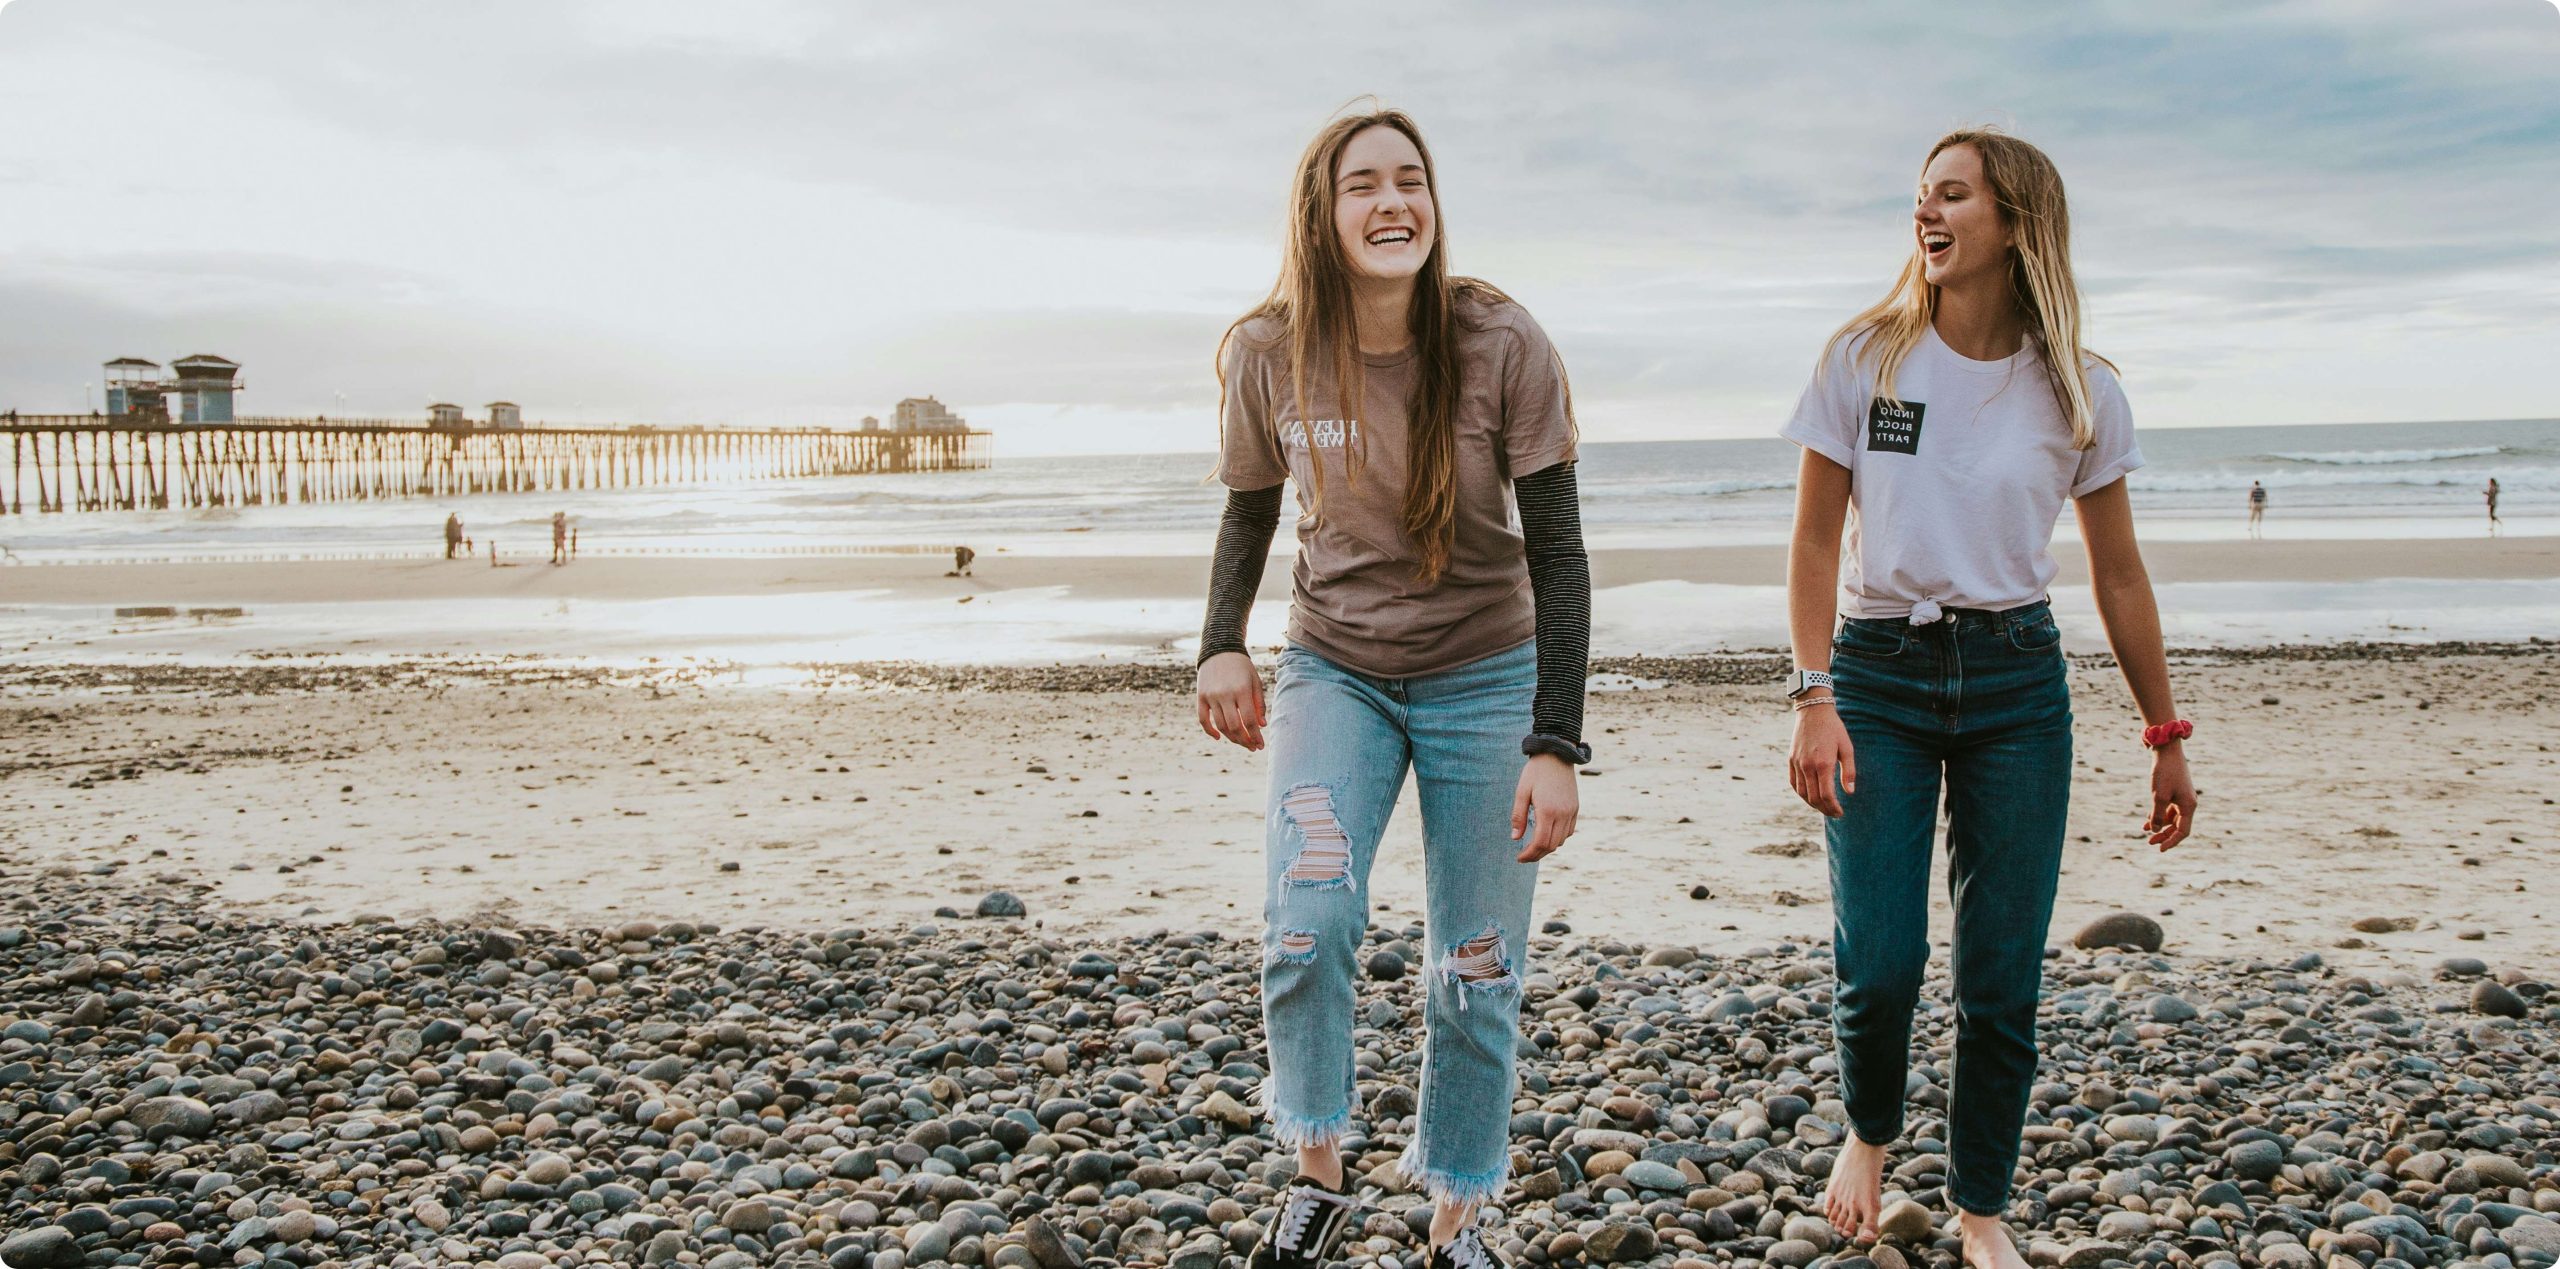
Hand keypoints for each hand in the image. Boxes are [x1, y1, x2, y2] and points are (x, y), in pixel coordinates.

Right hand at [1195, 652, 1266, 750]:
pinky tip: (1219, 737)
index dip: (1255, 736)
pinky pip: (1203, 719)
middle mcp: (1225, 694)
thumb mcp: (1255, 681)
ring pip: (1220, 726)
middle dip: (1245, 741)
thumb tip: (1261, 725)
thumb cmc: (1242, 667)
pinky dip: (1210, 731)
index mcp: (1242, 690)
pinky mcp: (1200, 697)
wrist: (1219, 649)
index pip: (1249, 720)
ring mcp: (1211, 696)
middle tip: (1252, 747)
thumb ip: (1259, 703)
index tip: (1261, 745)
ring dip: (1231, 738)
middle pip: (1235, 727)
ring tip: (1241, 742)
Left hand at [1510, 754, 1578, 861]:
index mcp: (1547, 810)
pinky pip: (1569, 831)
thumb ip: (1518, 816)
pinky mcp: (1575, 808)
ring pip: (1561, 840)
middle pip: (1551, 845)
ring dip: (1548, 847)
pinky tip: (1547, 835)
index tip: (1519, 858)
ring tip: (1534, 847)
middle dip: (1537, 854)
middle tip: (1524, 856)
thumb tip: (1515, 838)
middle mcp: (1562, 814)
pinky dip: (1558, 838)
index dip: (1529, 854)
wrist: (1557, 754)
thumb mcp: (1522, 792)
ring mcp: (1571, 812)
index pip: (1540, 842)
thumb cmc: (1536, 772)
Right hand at [1788, 699, 1855, 817]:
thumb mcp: (1846, 748)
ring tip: (1823, 807)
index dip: (1833, 807)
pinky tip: (1809, 796)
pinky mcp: (1791, 760)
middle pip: (1814, 798)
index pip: (1826, 795)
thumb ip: (1849, 771)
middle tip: (1834, 813)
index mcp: (1823, 764)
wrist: (1813, 711)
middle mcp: (1808, 766)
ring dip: (1812, 804)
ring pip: (1802, 793)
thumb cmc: (1834, 729)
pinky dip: (1801, 794)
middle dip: (1824, 809)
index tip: (1840, 812)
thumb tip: (1850, 792)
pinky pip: (1793, 783)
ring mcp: (1797, 763)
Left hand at [2145, 742, 2196, 850]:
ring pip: (2172, 818)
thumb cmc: (2164, 773)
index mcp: (2189, 806)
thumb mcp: (2158, 796)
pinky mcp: (2175, 792)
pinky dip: (2159, 815)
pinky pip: (2168, 809)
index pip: (2182, 832)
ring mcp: (2182, 797)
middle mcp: (2188, 803)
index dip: (2171, 842)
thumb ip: (2156, 815)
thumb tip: (2153, 830)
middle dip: (2164, 835)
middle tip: (2149, 842)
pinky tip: (2147, 819)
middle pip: (2177, 826)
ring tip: (2144, 830)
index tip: (2159, 849)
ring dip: (2159, 825)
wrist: (2166, 750)